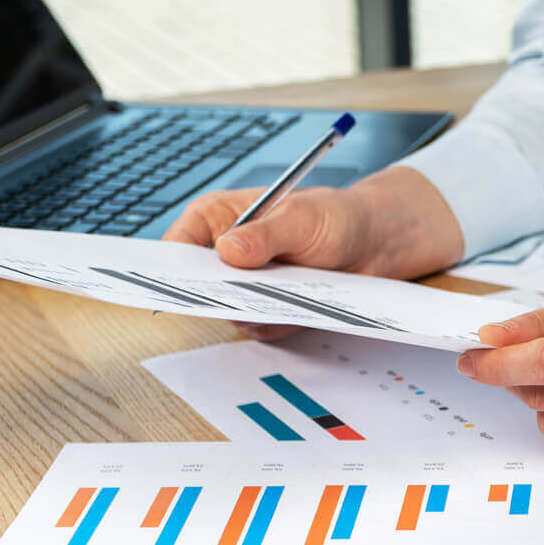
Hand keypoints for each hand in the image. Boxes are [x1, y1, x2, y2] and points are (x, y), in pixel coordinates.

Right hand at [162, 166, 464, 338]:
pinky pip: (257, 328)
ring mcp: (243, 285)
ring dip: (253, 311)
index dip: (169, 267)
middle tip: (236, 299)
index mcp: (216, 218)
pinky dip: (277, 324)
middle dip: (213, 295)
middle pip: (194, 285)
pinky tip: (299, 309)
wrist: (374, 245)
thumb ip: (265, 235)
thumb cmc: (336, 216)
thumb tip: (228, 250)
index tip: (177, 284)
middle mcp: (223, 254)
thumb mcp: (303, 218)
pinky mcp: (265, 310)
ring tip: (284, 297)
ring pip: (225, 311)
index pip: (175, 245)